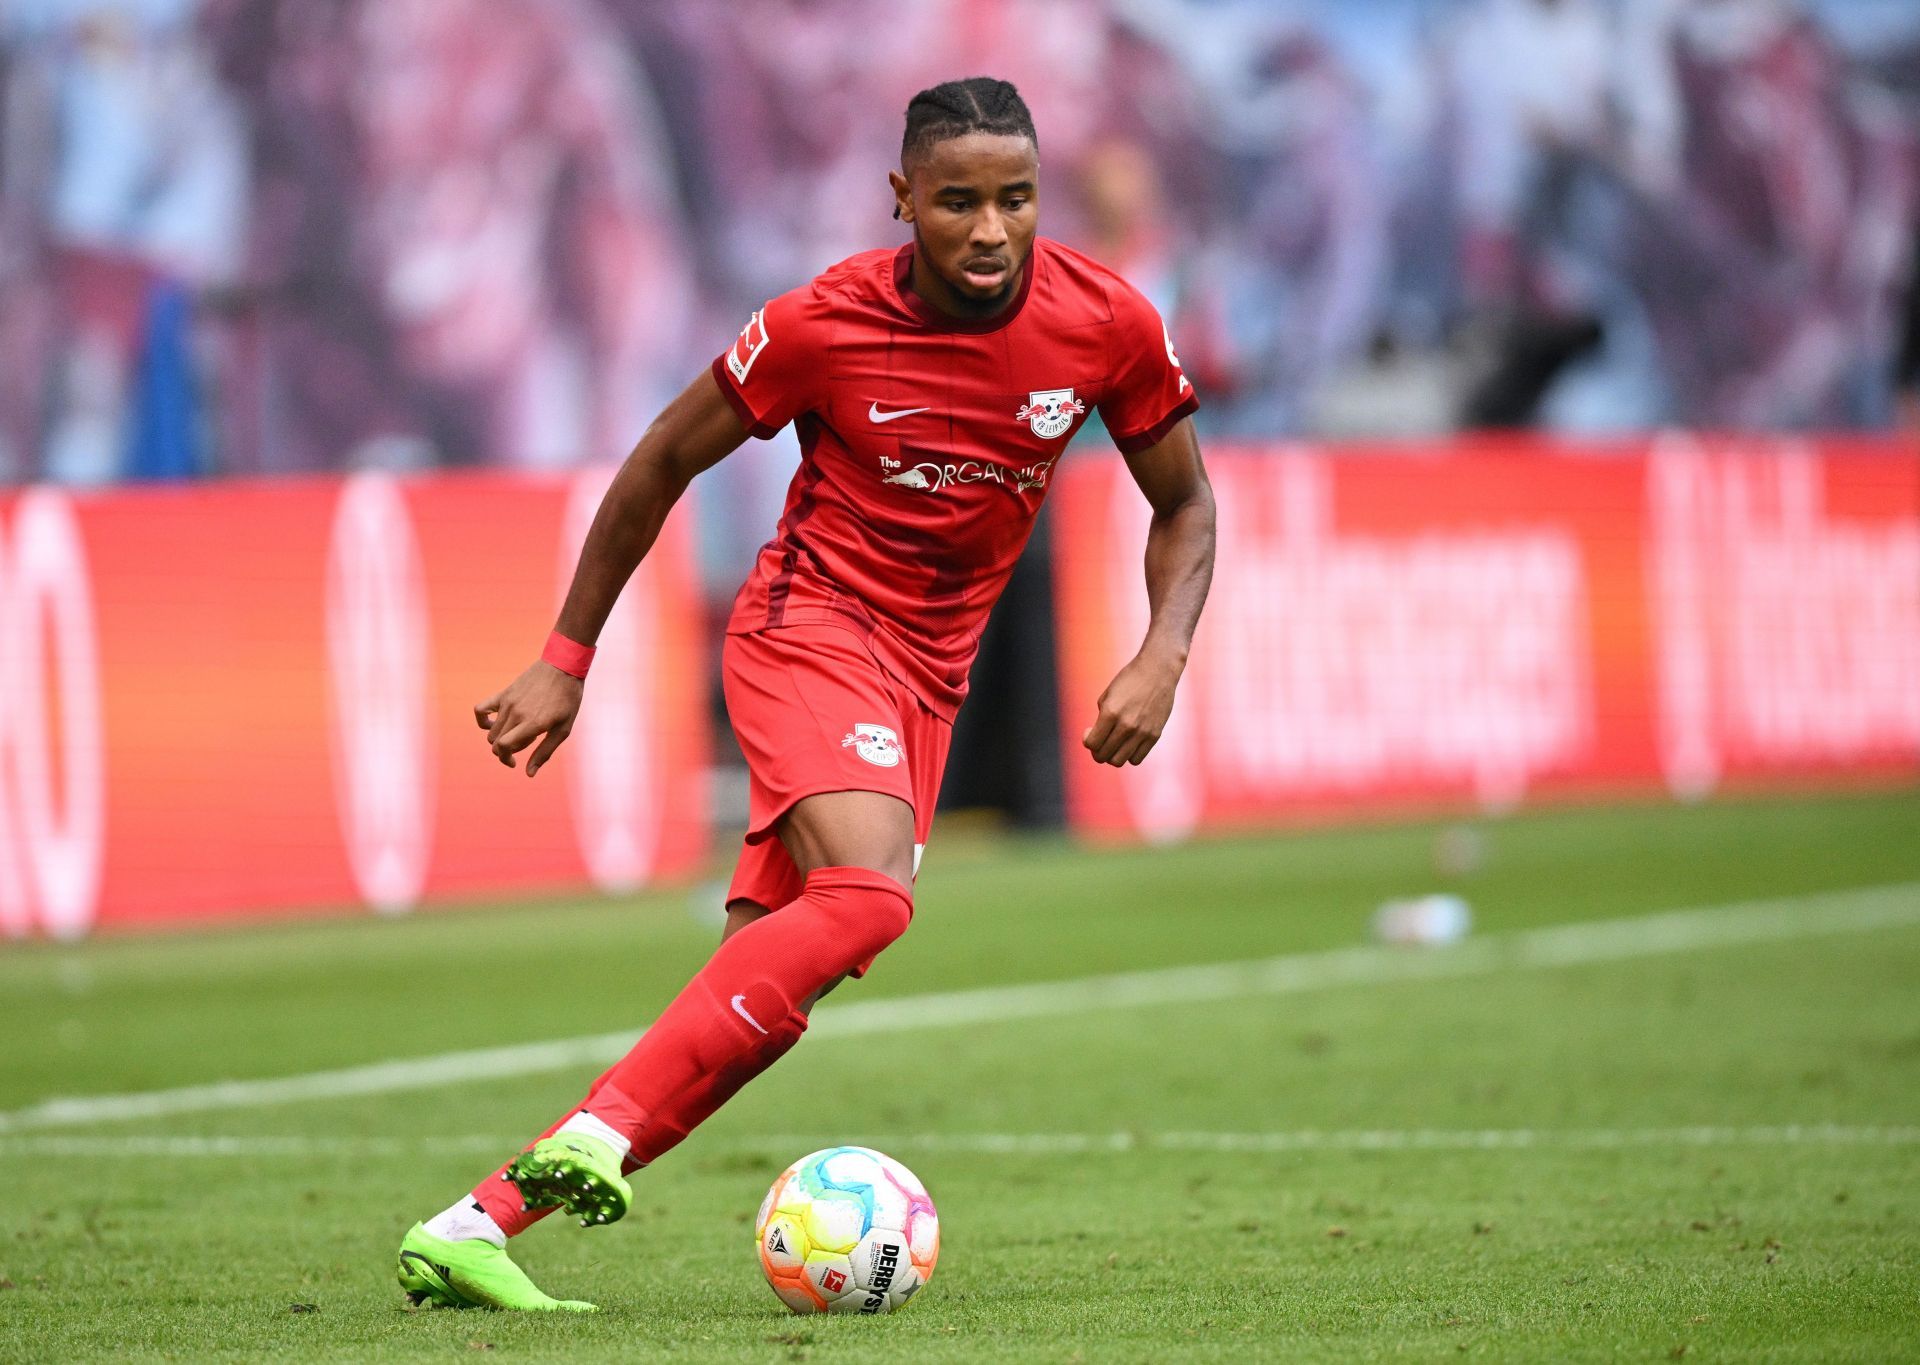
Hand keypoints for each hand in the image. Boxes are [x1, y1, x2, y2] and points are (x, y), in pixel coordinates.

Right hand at [474, 662, 583, 776]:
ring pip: (491, 731)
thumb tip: (529, 773)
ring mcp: (508, 703)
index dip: (506, 759)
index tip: (515, 763)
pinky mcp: (504, 694)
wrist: (563, 666)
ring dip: (500, 739)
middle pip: (495, 742)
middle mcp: (516, 714)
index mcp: (532, 724)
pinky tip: (491, 724)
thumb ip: (544, 752)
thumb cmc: (567, 699)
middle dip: (505, 752)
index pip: (504, 747)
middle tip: (523, 747)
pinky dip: (482, 720)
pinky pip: (481, 709)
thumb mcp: (563, 729)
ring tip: (519, 733)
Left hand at [1082, 647, 1182, 766]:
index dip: (1087, 740)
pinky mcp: (1154, 735)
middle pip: (1103, 755)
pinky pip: (1136, 759)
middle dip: (1097, 751)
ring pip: (1118, 761)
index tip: (1089, 731)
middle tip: (1100, 741)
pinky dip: (1128, 755)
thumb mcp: (1107, 696)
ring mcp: (1142, 732)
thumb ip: (1100, 719)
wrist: (1158, 670)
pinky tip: (1128, 743)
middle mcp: (1126, 725)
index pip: (1092, 743)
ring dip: (1111, 755)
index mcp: (1110, 713)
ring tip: (1113, 744)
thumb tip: (1097, 738)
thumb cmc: (1129, 680)